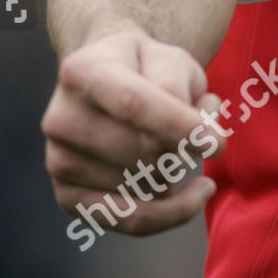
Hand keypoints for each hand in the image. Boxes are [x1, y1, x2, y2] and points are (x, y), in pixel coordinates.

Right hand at [41, 27, 227, 236]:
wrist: (112, 81)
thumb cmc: (147, 68)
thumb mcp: (170, 57)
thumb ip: (183, 88)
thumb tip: (202, 138)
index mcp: (82, 71)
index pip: (132, 104)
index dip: (178, 126)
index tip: (218, 144)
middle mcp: (61, 119)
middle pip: (141, 150)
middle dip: (186, 146)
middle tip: (204, 131)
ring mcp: (59, 161)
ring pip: (143, 185)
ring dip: (180, 170)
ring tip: (182, 142)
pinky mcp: (67, 197)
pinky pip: (130, 220)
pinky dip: (171, 212)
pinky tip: (196, 193)